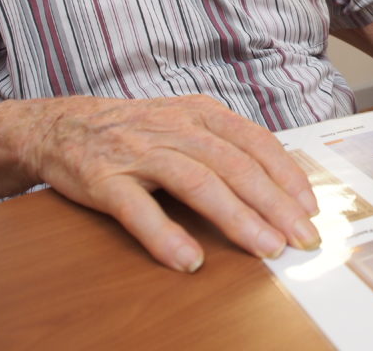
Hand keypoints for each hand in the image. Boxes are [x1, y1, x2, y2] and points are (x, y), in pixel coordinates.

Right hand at [20, 95, 319, 271]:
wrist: (63, 124)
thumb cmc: (136, 129)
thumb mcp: (186, 121)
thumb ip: (226, 144)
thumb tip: (278, 181)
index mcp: (201, 113)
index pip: (256, 143)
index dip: (287, 175)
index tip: (310, 207)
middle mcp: (176, 128)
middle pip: (236, 166)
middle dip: (275, 204)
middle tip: (300, 236)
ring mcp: (140, 153)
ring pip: (198, 184)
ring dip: (237, 218)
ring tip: (265, 247)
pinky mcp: (105, 179)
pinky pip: (139, 210)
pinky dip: (166, 235)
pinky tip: (189, 259)